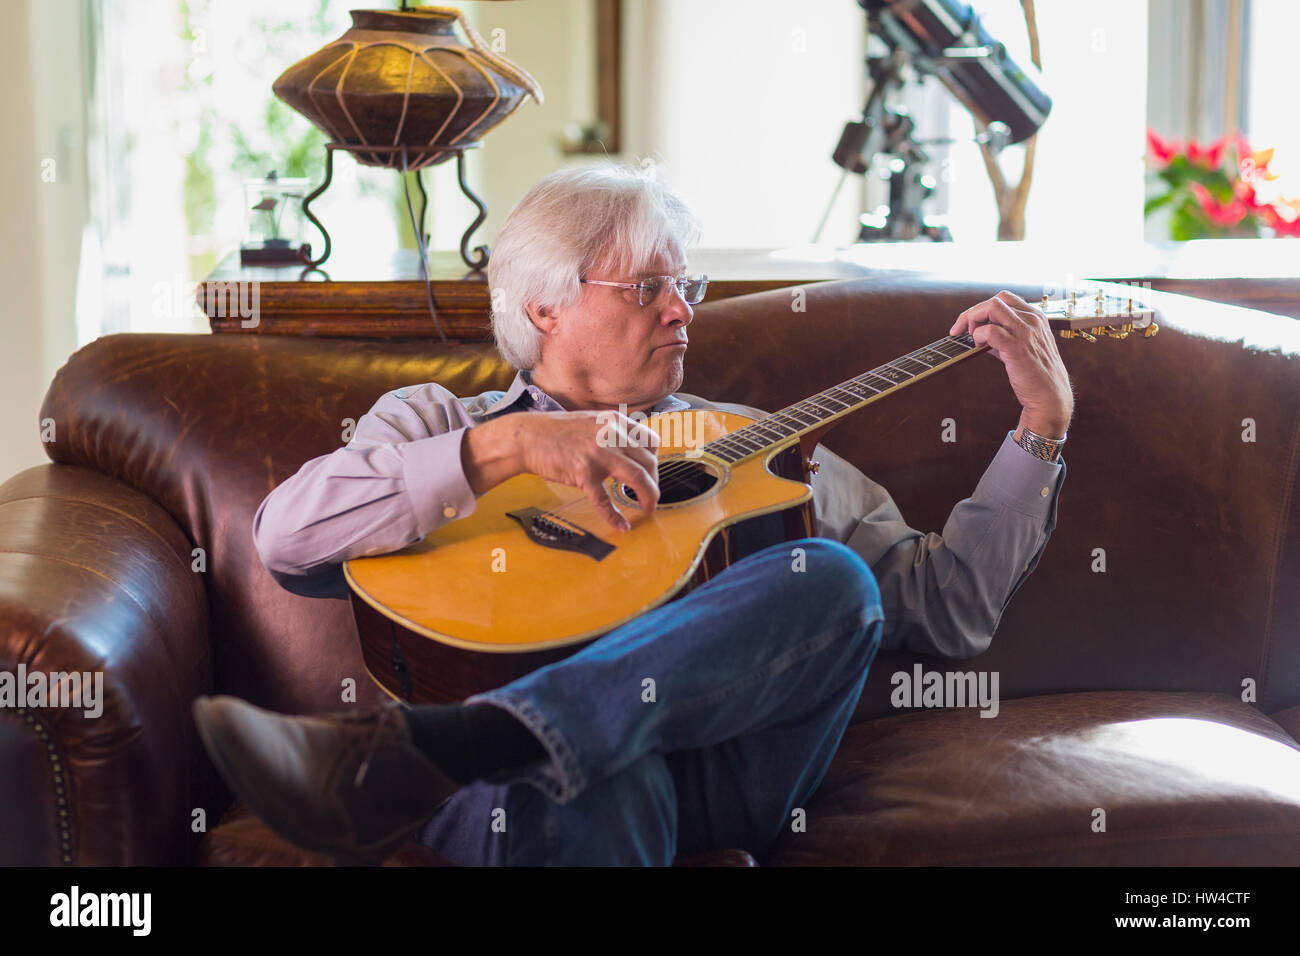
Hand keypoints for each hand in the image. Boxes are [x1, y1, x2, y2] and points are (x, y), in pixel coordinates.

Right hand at [463, 411, 659, 531]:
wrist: (528, 437)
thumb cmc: (558, 432)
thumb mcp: (593, 422)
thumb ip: (614, 432)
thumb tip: (634, 452)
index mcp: (615, 421)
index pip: (652, 441)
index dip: (655, 461)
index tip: (651, 474)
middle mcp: (611, 434)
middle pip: (649, 462)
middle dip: (654, 483)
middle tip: (650, 496)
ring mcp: (598, 453)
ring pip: (637, 477)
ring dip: (648, 497)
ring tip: (648, 509)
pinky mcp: (583, 473)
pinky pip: (604, 499)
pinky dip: (615, 516)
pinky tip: (621, 526)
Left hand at [949, 291, 1073, 436]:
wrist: (1049, 395)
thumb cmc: (1035, 373)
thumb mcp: (1021, 347)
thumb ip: (1003, 337)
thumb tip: (979, 333)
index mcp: (1035, 316)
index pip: (1004, 298)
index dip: (984, 308)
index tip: (971, 323)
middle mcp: (1032, 319)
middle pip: (996, 299)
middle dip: (974, 312)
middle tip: (962, 330)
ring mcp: (1025, 331)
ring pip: (992, 307)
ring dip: (974, 319)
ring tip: (972, 337)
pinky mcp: (1016, 347)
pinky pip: (990, 330)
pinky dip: (978, 336)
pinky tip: (979, 347)